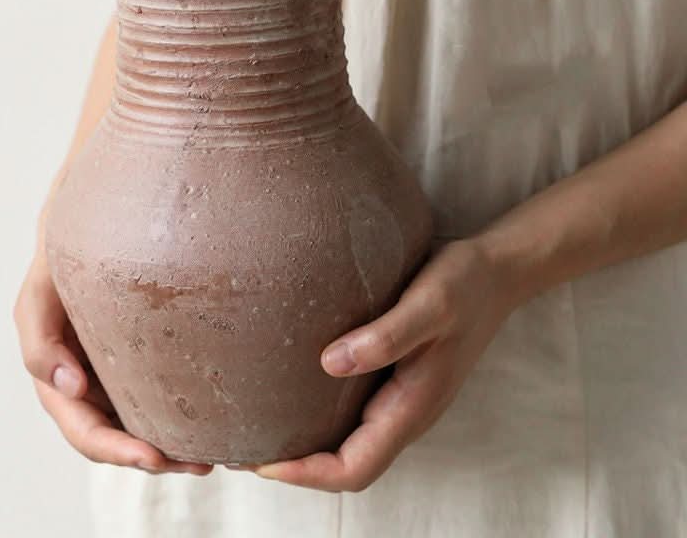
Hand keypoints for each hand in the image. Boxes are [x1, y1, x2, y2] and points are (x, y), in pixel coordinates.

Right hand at [13, 250, 212, 475]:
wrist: (94, 231)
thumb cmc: (61, 263)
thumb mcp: (39, 295)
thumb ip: (39, 340)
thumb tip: (68, 389)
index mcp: (61, 384)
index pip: (88, 431)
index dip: (117, 451)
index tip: (153, 457)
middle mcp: (92, 388)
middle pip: (124, 439)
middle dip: (159, 458)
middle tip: (200, 465)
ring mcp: (121, 376)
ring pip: (148, 424)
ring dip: (178, 445)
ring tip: (217, 455)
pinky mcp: (149, 359)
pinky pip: (166, 393)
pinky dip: (186, 414)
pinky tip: (218, 419)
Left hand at [247, 239, 514, 490]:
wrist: (496, 271)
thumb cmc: (465, 285)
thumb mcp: (430, 303)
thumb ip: (386, 336)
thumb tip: (329, 363)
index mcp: (412, 405)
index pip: (355, 468)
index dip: (307, 474)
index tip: (263, 463)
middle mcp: (405, 411)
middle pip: (347, 463)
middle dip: (298, 466)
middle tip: (247, 446)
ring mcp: (402, 396)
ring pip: (350, 441)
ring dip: (308, 443)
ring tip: (263, 423)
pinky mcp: (397, 375)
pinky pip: (355, 411)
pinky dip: (322, 413)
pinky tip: (297, 387)